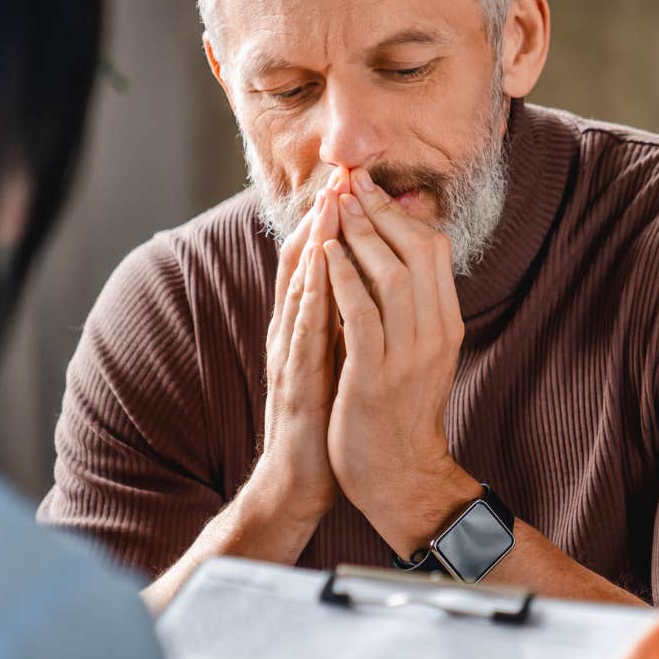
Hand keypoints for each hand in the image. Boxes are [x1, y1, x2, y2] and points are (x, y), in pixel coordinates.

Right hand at [237, 191, 341, 542]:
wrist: (301, 481)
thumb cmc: (324, 419)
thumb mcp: (338, 358)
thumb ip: (346, 319)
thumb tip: (368, 280)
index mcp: (306, 327)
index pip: (317, 262)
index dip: (331, 221)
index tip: (352, 183)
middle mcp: (293, 334)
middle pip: (302, 265)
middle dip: (321, 219)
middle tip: (339, 176)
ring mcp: (290, 357)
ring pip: (299, 291)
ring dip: (313, 247)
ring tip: (328, 207)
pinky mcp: (297, 384)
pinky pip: (303, 334)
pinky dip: (310, 298)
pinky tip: (320, 273)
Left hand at [320, 167, 470, 555]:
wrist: (400, 478)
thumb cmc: (400, 413)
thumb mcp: (418, 353)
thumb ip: (410, 309)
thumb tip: (392, 258)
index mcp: (445, 324)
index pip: (433, 251)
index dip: (400, 214)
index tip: (371, 188)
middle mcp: (434, 334)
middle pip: (417, 252)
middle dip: (381, 212)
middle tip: (351, 183)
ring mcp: (407, 355)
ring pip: (390, 276)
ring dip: (361, 236)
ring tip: (337, 208)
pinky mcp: (375, 376)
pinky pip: (361, 315)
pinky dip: (343, 279)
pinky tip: (326, 255)